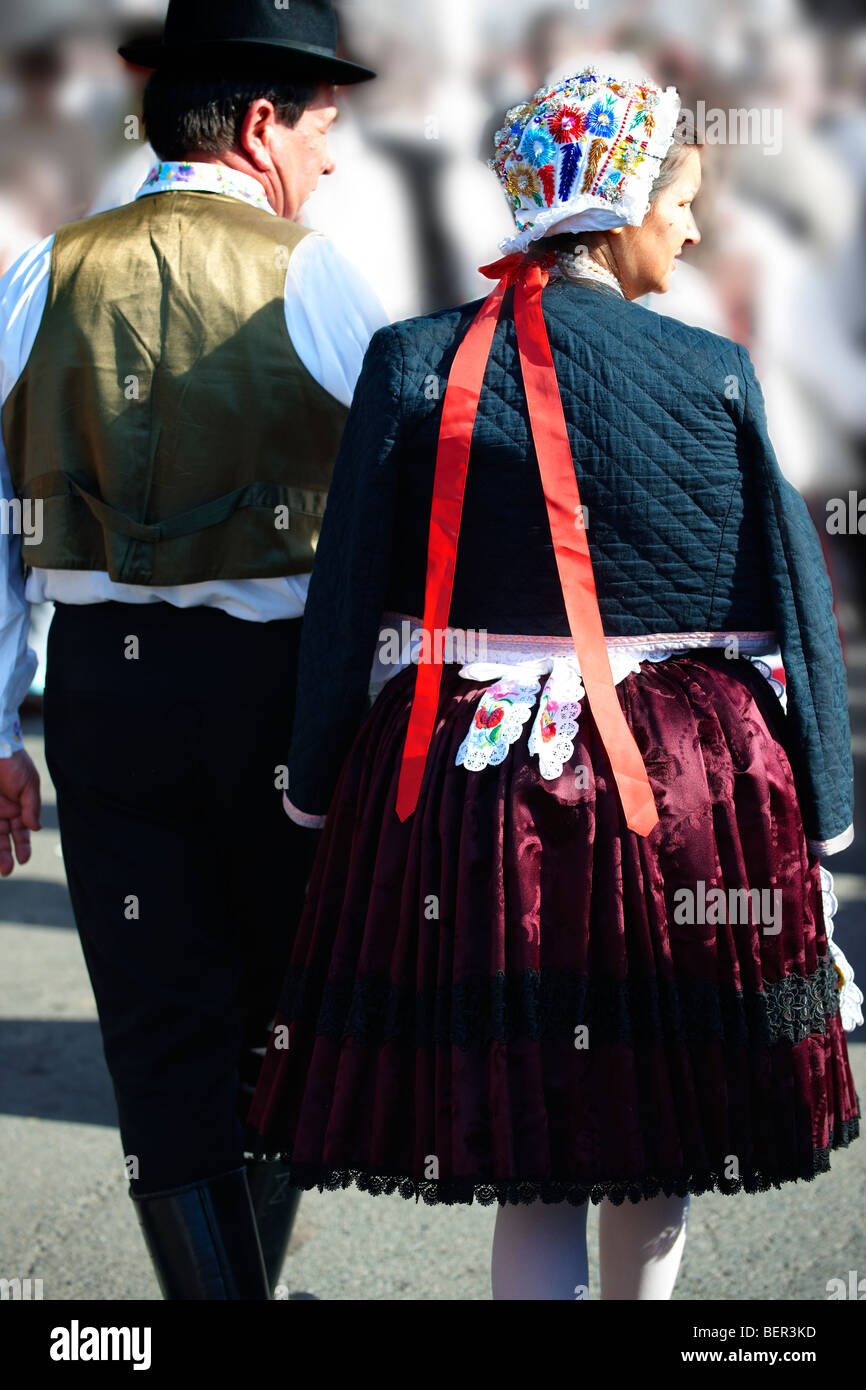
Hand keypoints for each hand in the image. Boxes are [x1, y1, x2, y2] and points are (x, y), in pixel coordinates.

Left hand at [0, 750, 41, 876]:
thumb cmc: (13, 762)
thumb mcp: (28, 784)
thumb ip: (31, 807)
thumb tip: (35, 828)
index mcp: (18, 807)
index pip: (21, 832)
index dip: (23, 846)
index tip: (24, 859)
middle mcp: (3, 812)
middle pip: (4, 838)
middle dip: (6, 855)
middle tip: (7, 870)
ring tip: (1, 867)